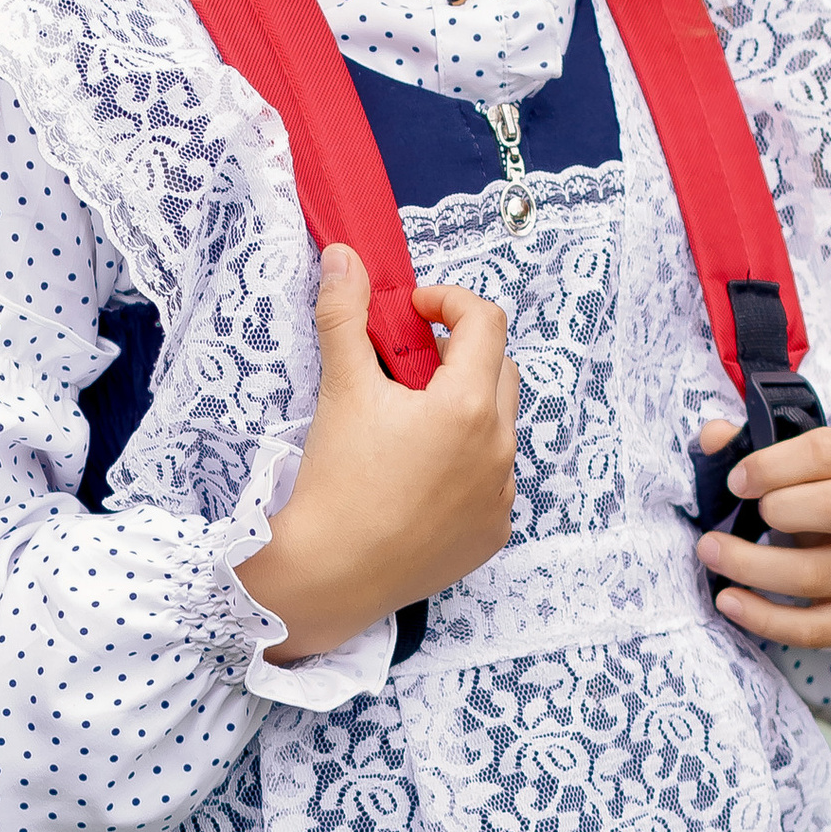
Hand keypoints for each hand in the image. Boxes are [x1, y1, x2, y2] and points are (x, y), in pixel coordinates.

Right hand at [240, 245, 519, 660]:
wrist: (329, 574)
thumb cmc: (337, 480)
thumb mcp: (342, 388)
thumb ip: (345, 315)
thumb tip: (344, 257)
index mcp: (468, 405)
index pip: (486, 322)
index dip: (449, 302)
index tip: (412, 312)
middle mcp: (499, 447)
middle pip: (500, 369)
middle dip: (461, 353)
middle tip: (410, 365)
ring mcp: (501, 494)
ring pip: (499, 426)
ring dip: (466, 409)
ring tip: (411, 424)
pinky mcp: (494, 531)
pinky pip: (494, 479)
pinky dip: (468, 464)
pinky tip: (421, 476)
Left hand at [694, 422, 830, 649]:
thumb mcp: (806, 462)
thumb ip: (758, 447)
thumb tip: (713, 438)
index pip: (829, 451)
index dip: (772, 464)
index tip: (736, 481)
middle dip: (774, 510)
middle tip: (741, 512)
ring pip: (816, 574)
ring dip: (751, 566)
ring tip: (711, 552)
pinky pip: (815, 627)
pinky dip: (764, 618)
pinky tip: (729, 600)